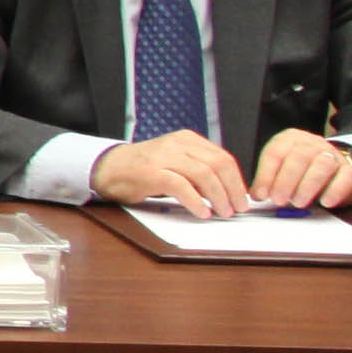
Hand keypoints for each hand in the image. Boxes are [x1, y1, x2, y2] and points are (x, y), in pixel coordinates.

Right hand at [91, 131, 249, 215]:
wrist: (108, 168)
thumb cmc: (144, 169)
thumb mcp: (176, 162)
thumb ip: (199, 170)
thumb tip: (227, 191)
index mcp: (187, 139)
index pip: (222, 157)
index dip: (237, 180)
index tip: (243, 198)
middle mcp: (177, 144)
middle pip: (218, 164)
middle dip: (232, 189)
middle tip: (238, 208)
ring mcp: (163, 156)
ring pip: (203, 174)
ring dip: (218, 197)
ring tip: (223, 212)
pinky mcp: (151, 172)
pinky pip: (181, 186)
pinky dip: (196, 201)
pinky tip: (202, 213)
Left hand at [251, 128, 351, 210]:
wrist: (337, 165)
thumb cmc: (303, 170)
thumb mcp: (283, 170)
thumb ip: (270, 180)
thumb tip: (256, 196)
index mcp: (290, 139)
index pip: (276, 152)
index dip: (266, 175)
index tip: (261, 195)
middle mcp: (312, 143)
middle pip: (299, 157)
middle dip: (286, 181)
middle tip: (279, 200)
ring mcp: (333, 154)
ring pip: (322, 164)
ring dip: (308, 185)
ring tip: (298, 202)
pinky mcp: (351, 168)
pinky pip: (346, 176)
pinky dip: (335, 190)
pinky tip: (326, 202)